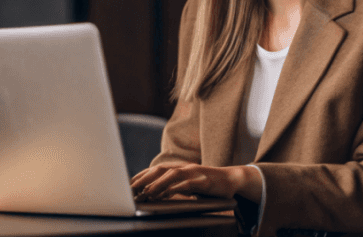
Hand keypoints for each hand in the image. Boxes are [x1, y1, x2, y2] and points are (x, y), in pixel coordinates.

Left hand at [130, 162, 245, 201]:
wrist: (232, 179)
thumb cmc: (208, 184)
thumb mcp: (189, 184)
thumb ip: (175, 186)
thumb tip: (156, 194)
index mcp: (180, 167)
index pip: (157, 169)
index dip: (142, 174)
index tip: (129, 183)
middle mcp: (185, 167)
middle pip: (160, 170)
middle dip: (144, 178)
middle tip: (131, 189)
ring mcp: (195, 173)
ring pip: (171, 175)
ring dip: (157, 184)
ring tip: (145, 192)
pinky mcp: (204, 181)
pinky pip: (186, 184)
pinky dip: (174, 189)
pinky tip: (166, 195)